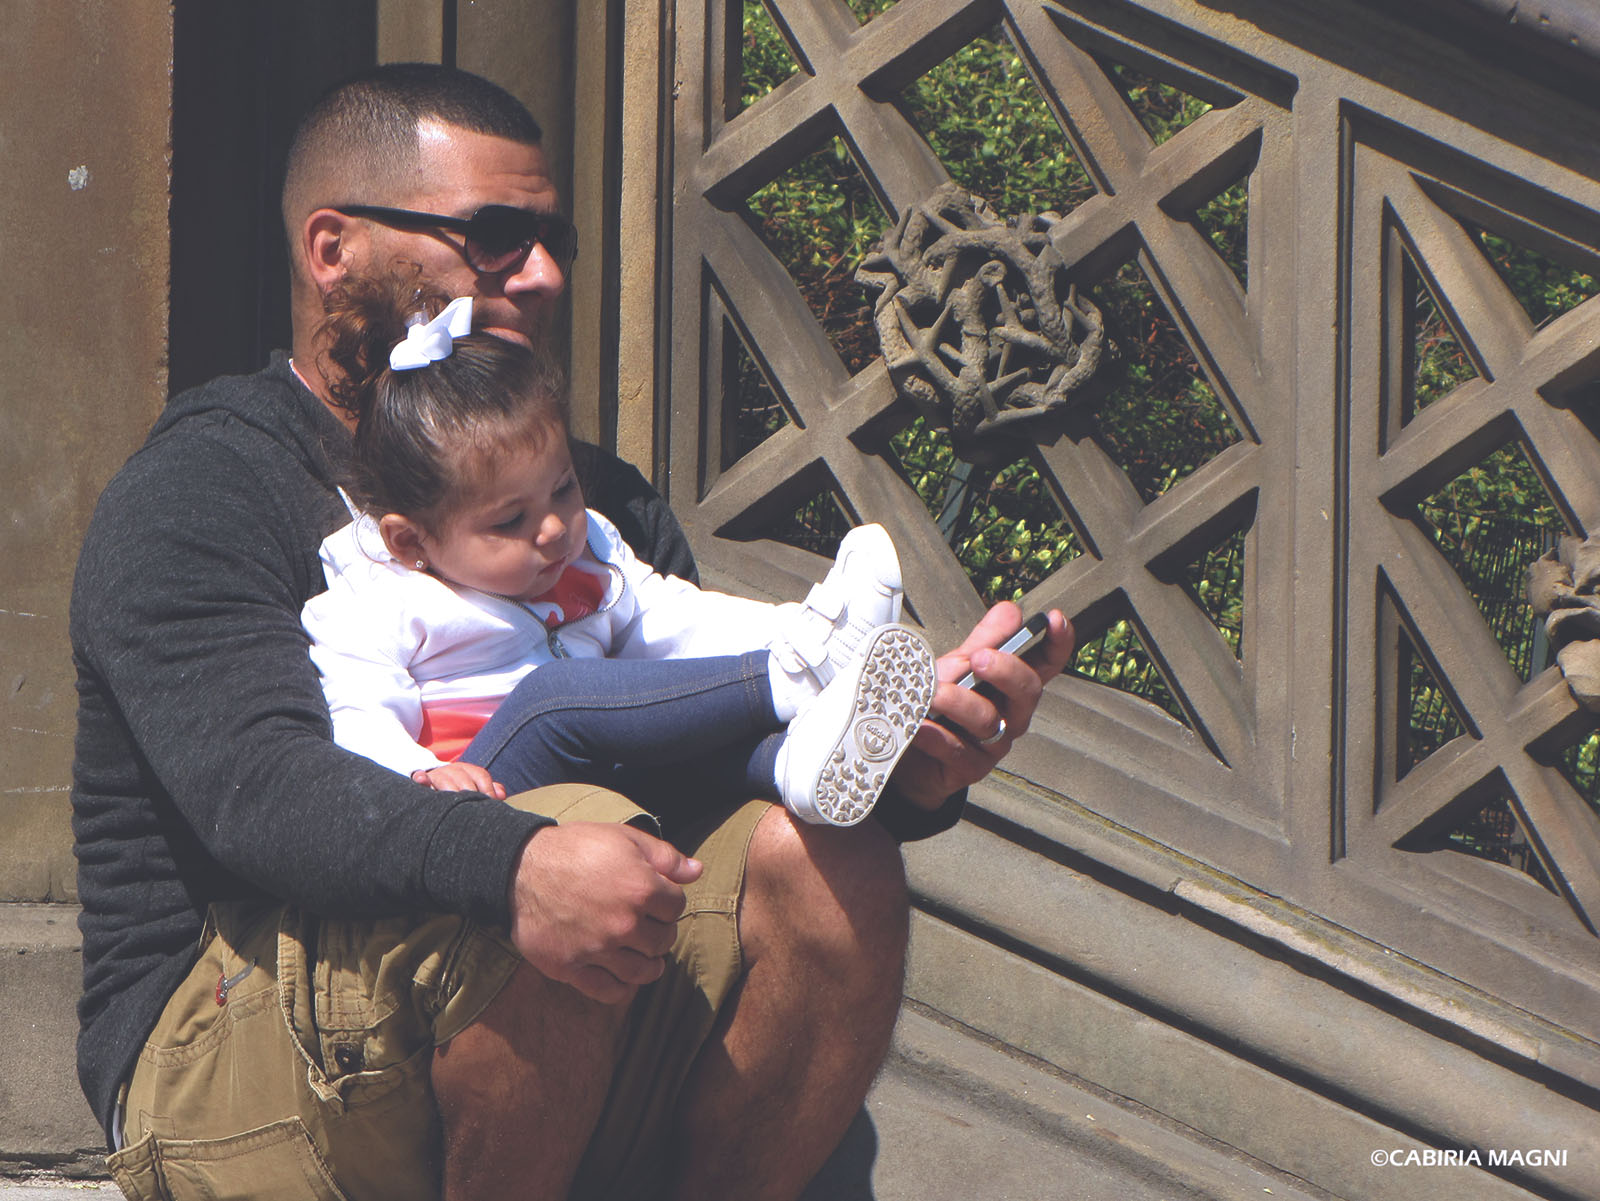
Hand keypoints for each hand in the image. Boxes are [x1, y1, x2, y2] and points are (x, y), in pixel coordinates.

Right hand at [415, 762, 506, 799]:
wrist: (431, 781)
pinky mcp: (420, 781)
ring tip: (456, 802)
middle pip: (463, 778)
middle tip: (473, 808)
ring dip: (451, 789)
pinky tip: (422, 780)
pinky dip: (421, 778)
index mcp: (467, 770)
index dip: (487, 788)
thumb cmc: (459, 789)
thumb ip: (489, 789)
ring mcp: (436, 775)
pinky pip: (419, 778)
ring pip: (444, 779)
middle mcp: (452, 770)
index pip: (480, 775)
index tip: (490, 802)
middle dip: (470, 792)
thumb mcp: (474, 787)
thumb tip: (501, 794)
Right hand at [508, 822, 704, 1003]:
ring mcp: (598, 949)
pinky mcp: (572, 968)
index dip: (669, 901)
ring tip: (646, 956)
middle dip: (660, 932)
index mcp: (641, 888)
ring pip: (642, 971)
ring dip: (649, 965)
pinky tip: (623, 975)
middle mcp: (623, 923)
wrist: (519, 868)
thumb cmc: (575, 847)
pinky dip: (622, 988)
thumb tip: (697, 871)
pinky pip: (609, 991)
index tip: (656, 899)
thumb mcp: (623, 838)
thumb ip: (664, 857)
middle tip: (648, 925)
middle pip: (663, 941)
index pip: (676, 907)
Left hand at [893, 603, 1073, 809]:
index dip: (1057, 642)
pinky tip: (922, 724)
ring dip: (959, 702)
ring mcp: (993, 744)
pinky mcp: (970, 768)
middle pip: (1027, 691)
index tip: (1054, 620)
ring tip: (934, 692)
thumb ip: (984, 640)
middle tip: (979, 658)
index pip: (1045, 663)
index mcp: (1011, 686)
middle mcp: (1010, 715)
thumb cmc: (939, 707)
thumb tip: (1011, 610)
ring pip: (989, 720)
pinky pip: (958, 749)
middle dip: (1006, 671)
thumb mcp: (959, 668)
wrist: (909, 755)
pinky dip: (937, 734)